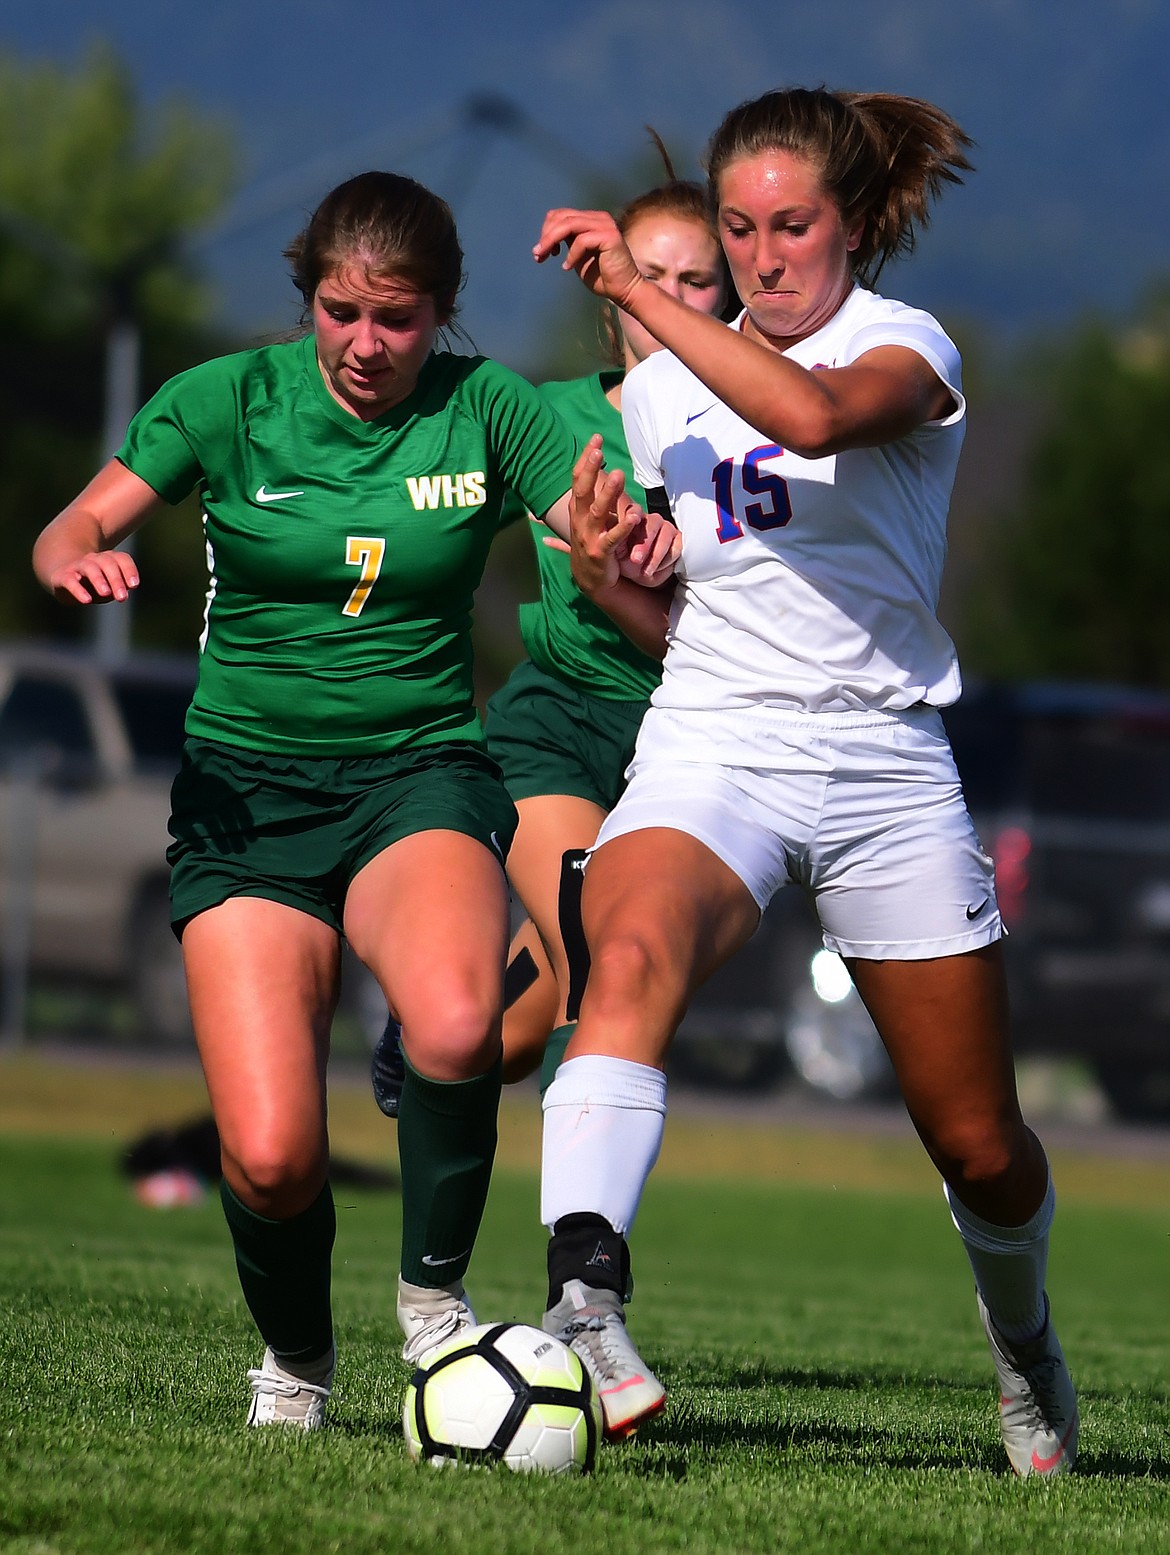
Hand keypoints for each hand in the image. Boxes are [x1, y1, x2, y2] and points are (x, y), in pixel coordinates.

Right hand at [47, 550, 138, 605]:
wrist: (61, 579)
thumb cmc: (92, 586)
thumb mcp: (108, 589)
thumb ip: (117, 590)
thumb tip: (124, 590)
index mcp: (108, 560)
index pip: (121, 559)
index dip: (129, 570)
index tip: (134, 585)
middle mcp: (94, 559)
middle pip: (107, 562)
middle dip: (116, 579)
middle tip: (122, 598)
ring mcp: (77, 566)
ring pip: (89, 567)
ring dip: (99, 580)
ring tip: (106, 593)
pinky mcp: (62, 576)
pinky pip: (70, 581)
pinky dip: (78, 590)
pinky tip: (86, 600)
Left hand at [533, 208, 643, 309]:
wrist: (624, 290)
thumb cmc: (602, 277)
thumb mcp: (578, 256)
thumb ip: (567, 242)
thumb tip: (547, 237)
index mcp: (591, 220)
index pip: (562, 215)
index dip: (547, 230)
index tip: (540, 251)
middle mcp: (599, 218)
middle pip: (562, 217)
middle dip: (546, 236)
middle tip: (537, 254)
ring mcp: (605, 225)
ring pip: (569, 224)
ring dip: (551, 240)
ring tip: (543, 256)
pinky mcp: (610, 237)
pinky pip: (581, 240)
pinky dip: (571, 255)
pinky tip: (567, 268)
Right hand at [563, 436, 679, 595]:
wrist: (591, 581)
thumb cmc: (592, 545)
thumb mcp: (585, 521)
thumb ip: (585, 500)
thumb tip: (576, 479)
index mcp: (578, 510)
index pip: (578, 479)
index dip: (585, 458)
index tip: (596, 438)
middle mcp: (580, 520)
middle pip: (583, 491)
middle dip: (589, 469)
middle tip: (598, 450)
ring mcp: (589, 536)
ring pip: (598, 511)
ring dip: (608, 493)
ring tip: (618, 475)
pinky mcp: (601, 552)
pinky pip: (613, 537)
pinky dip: (624, 526)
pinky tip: (635, 514)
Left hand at [621, 505, 681, 587]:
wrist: (632, 577)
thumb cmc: (619, 560)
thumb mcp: (609, 548)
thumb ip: (615, 533)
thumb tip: (623, 523)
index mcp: (630, 516)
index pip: (633, 508)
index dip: (632, 515)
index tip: (631, 522)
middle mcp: (649, 520)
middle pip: (652, 523)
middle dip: (644, 544)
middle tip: (635, 560)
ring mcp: (665, 529)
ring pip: (666, 535)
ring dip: (655, 556)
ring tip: (645, 572)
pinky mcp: (677, 541)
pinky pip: (677, 547)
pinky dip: (667, 561)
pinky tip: (655, 570)